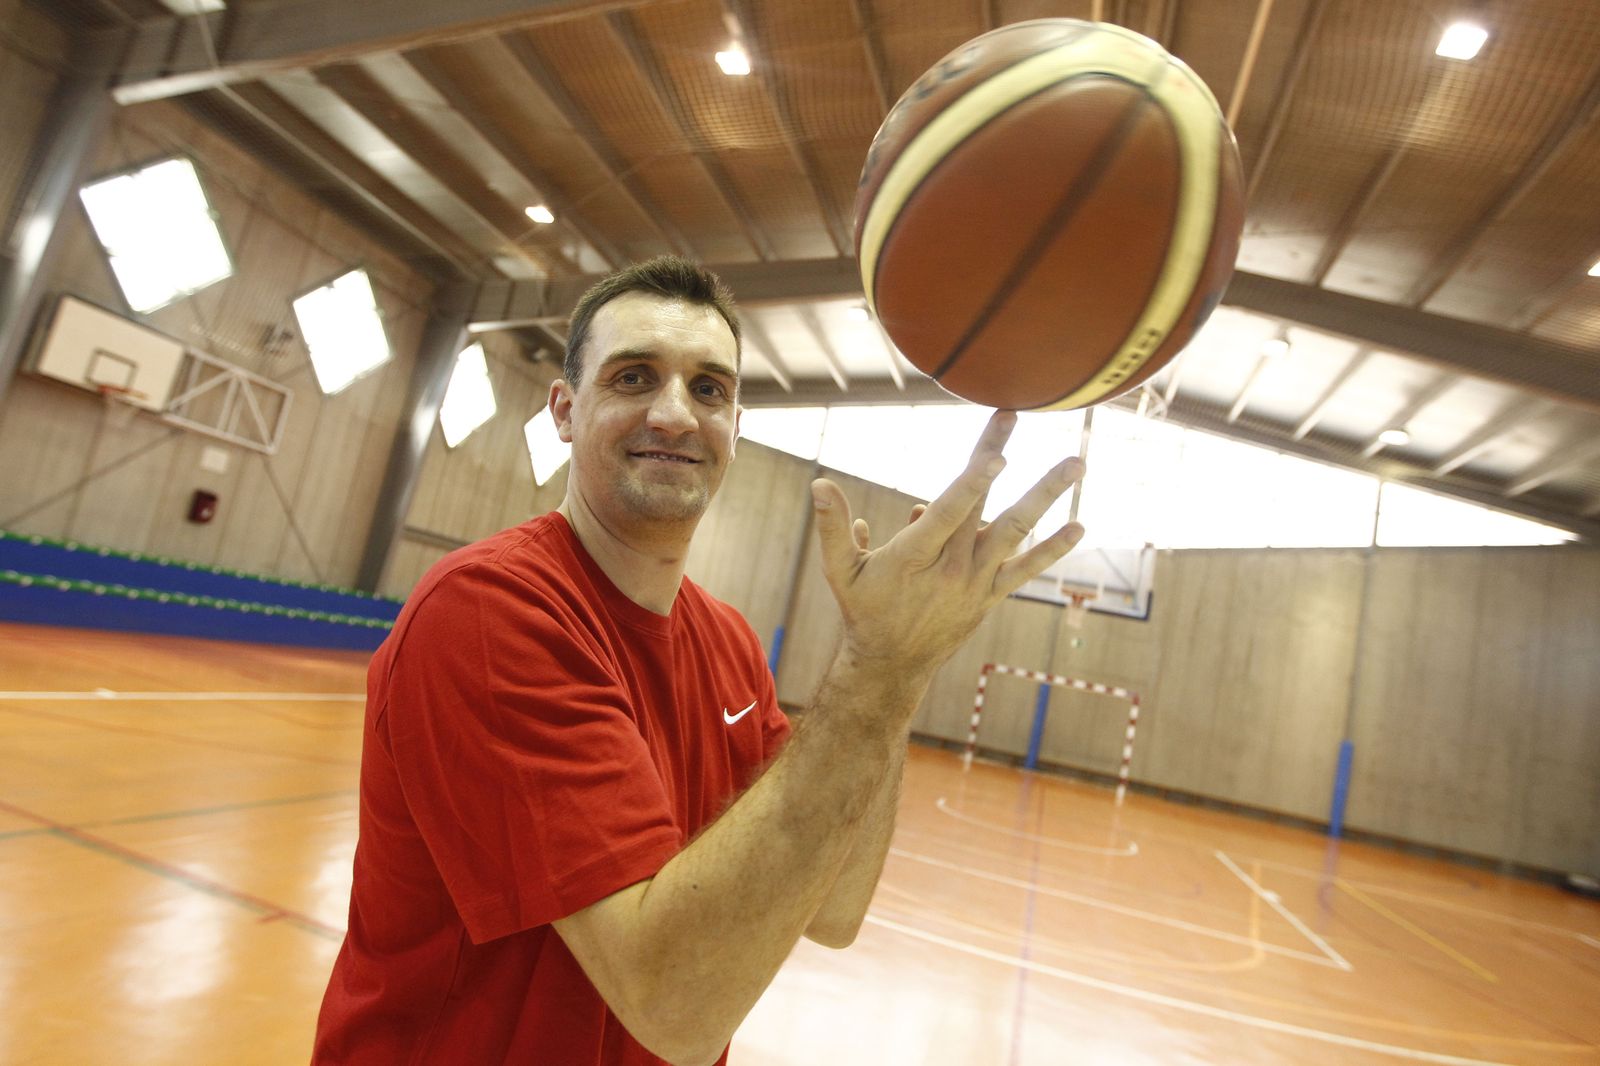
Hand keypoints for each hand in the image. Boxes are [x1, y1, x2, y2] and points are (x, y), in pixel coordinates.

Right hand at [809, 410, 1085, 683]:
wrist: (893, 665)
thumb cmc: (864, 610)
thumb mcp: (841, 571)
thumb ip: (833, 527)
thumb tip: (818, 483)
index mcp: (914, 557)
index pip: (949, 512)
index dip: (973, 483)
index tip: (997, 454)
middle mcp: (952, 568)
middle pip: (981, 505)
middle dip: (995, 457)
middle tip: (1012, 415)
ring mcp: (976, 581)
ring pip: (1014, 531)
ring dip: (1046, 496)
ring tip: (1076, 464)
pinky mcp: (990, 594)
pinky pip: (1026, 569)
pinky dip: (1052, 549)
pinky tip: (1079, 526)